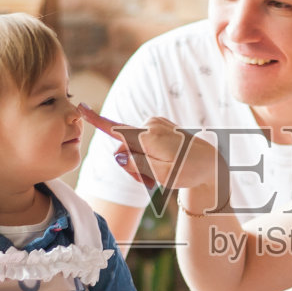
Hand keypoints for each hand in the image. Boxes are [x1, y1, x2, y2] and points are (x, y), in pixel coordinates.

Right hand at [77, 104, 221, 197]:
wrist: (211, 163)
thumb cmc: (188, 171)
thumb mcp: (160, 175)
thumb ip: (136, 165)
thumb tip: (117, 154)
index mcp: (148, 137)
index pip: (116, 130)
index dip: (96, 121)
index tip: (80, 108)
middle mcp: (150, 125)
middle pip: (124, 148)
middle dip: (132, 166)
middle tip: (150, 182)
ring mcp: (155, 123)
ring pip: (133, 146)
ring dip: (141, 163)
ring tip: (160, 174)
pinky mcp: (159, 125)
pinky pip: (143, 141)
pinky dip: (148, 154)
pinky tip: (163, 163)